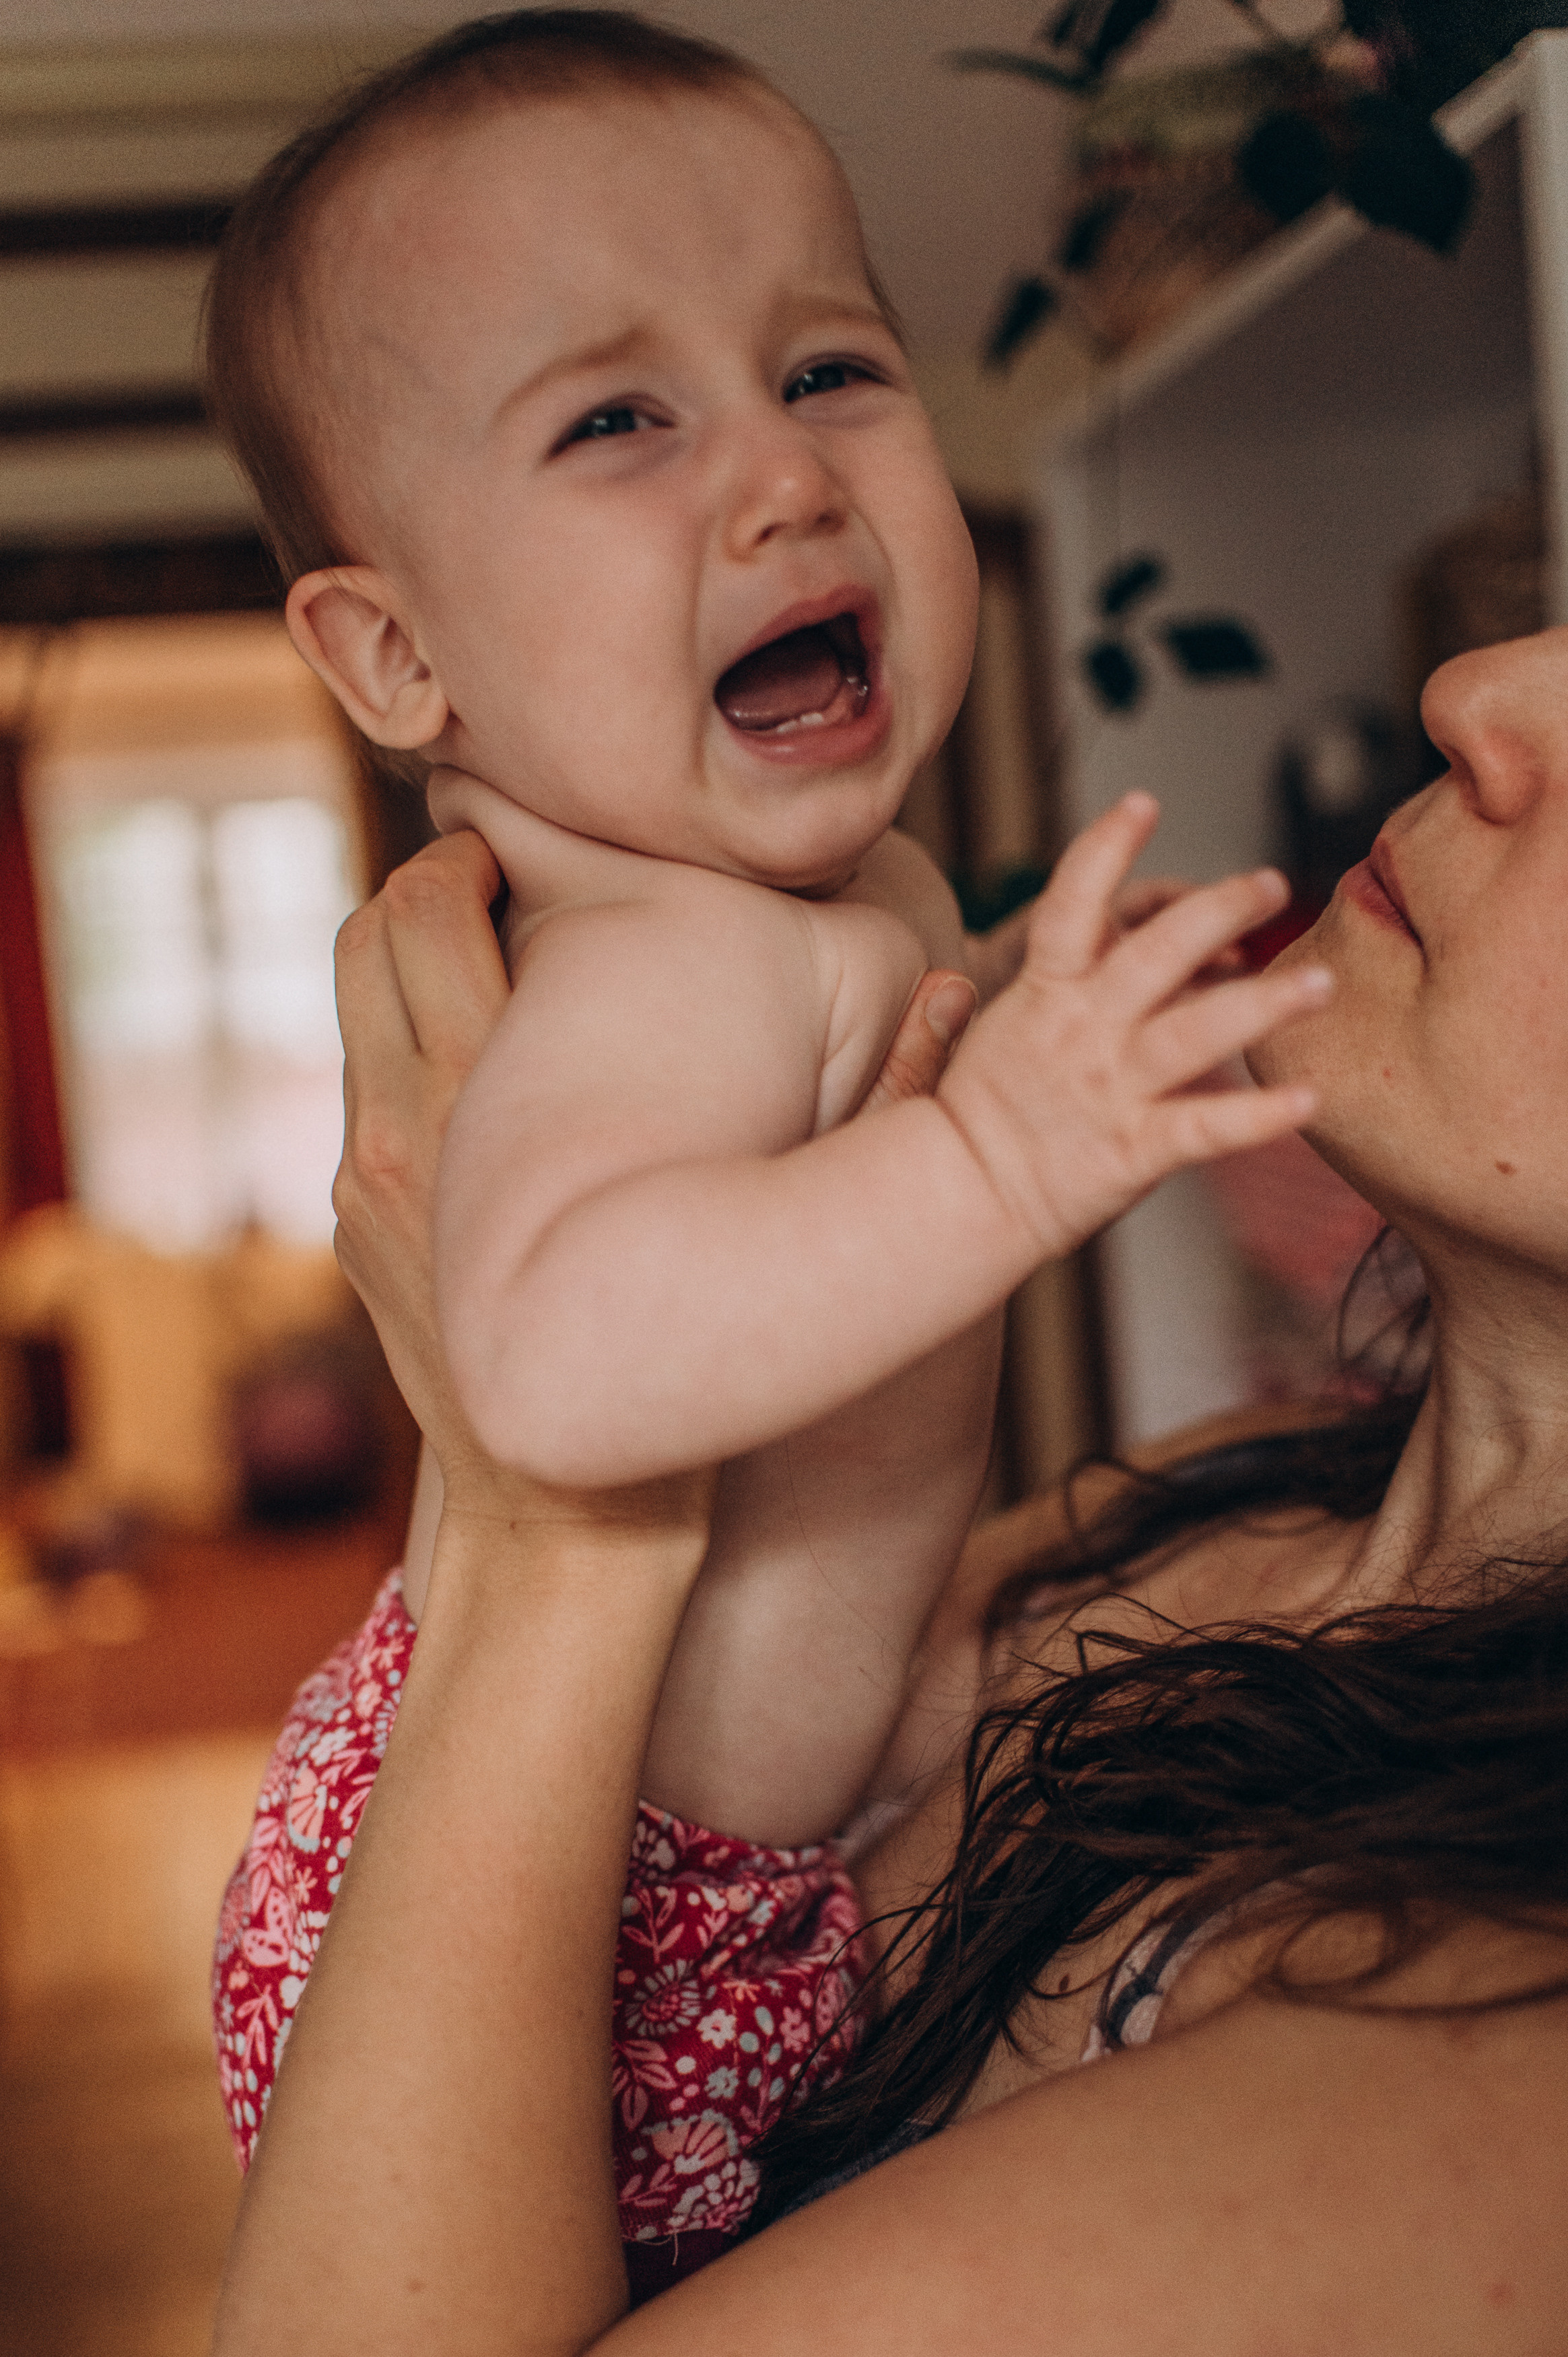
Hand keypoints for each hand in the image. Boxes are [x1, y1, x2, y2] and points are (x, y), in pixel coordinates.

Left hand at [331, 837, 972, 1485]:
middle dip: (424, 886)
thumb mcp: (759, 1225)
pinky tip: (490, 1093)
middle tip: (491, 878)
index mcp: (485, 1101)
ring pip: (353, 1016)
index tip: (515, 844)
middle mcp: (402, 1132)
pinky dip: (409, 1066)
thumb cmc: (671, 1384)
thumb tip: (951, 997)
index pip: (433, 912)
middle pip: (367, 939)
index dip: (470, 853)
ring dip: (409, 971)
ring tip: (487, 965)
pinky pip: (365, 1103)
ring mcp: (365, 1188)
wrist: (562, 1529)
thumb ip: (851, 1109)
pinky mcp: (354, 1237)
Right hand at [938, 793, 1328, 1261]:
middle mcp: (1082, 1030)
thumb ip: (1002, 993)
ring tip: (1319, 982)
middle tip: (1270, 883)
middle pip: (1159, 951)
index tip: (1142, 803)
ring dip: (1265, 1003)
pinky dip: (1259, 1116)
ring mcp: (1111, 1088)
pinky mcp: (1132, 1149)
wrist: (954, 1196)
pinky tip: (1308, 1098)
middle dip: (1220, 908)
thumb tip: (989, 964)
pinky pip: (1206, 1127)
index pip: (1073, 901)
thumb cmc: (970, 1118)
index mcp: (1043, 994)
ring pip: (1199, 1032)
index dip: (1105, 847)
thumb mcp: (982, 1035)